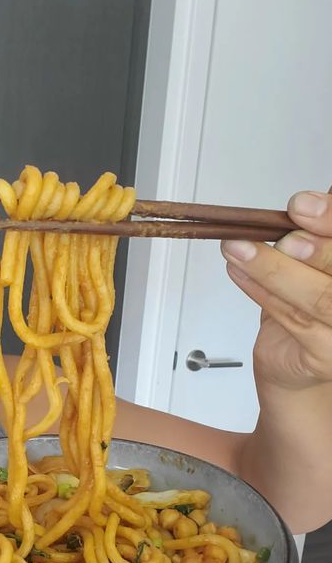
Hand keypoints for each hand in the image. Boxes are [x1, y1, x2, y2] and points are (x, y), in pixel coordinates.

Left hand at [220, 187, 331, 390]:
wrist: (298, 363)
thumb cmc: (312, 307)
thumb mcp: (317, 261)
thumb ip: (317, 233)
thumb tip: (310, 199)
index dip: (331, 220)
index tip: (303, 206)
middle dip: (313, 246)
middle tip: (285, 229)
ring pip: (316, 298)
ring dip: (272, 267)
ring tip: (240, 248)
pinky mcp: (323, 357)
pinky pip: (291, 318)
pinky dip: (261, 290)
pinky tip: (239, 271)